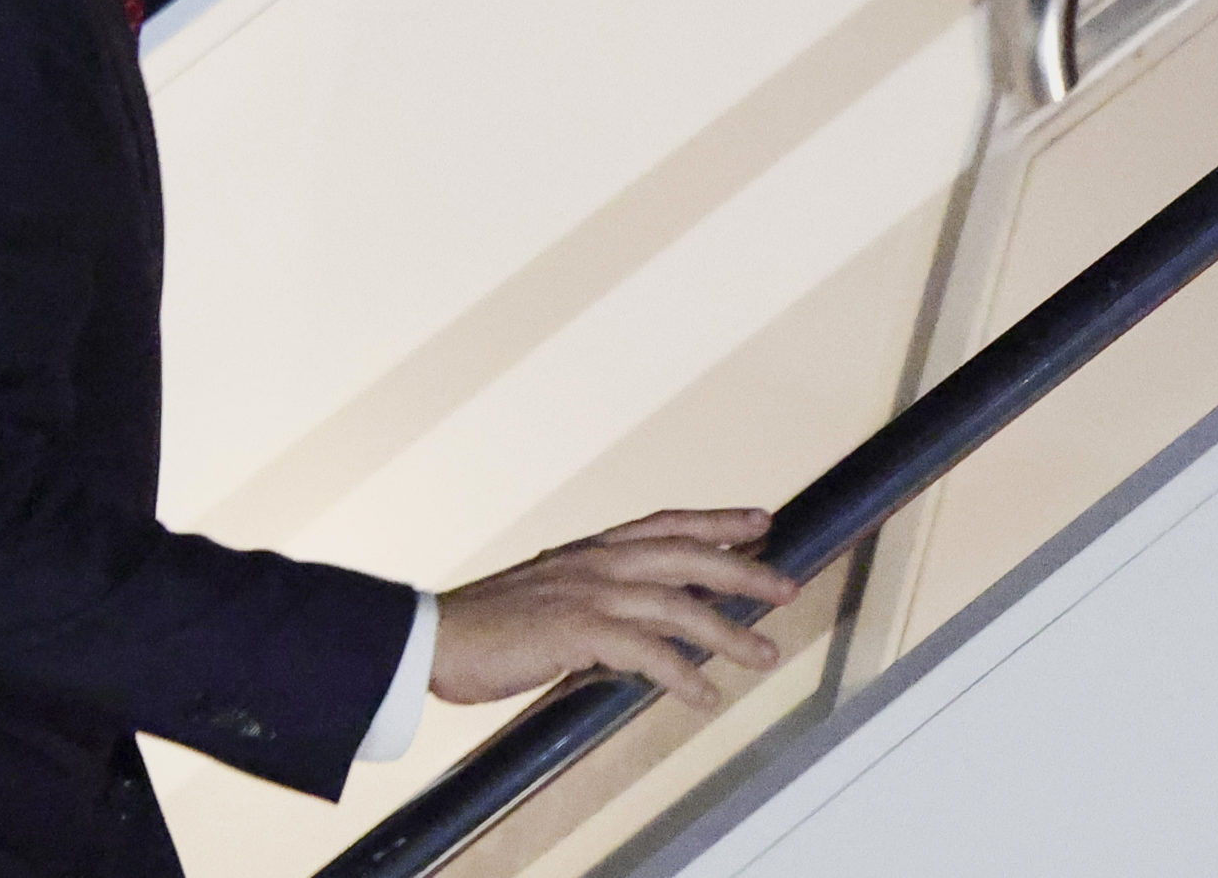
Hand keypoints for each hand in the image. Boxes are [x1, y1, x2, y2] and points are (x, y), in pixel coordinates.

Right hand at [429, 508, 800, 711]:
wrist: (429, 638)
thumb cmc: (485, 628)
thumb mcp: (547, 598)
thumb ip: (592, 603)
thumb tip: (633, 630)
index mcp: (588, 551)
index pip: (665, 523)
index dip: (716, 520)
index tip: (761, 520)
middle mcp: (595, 563)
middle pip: (686, 555)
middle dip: (742, 570)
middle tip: (788, 586)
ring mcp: (587, 594)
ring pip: (677, 606)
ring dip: (727, 632)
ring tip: (766, 655)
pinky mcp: (575, 632)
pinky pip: (645, 654)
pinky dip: (681, 676)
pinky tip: (705, 697)